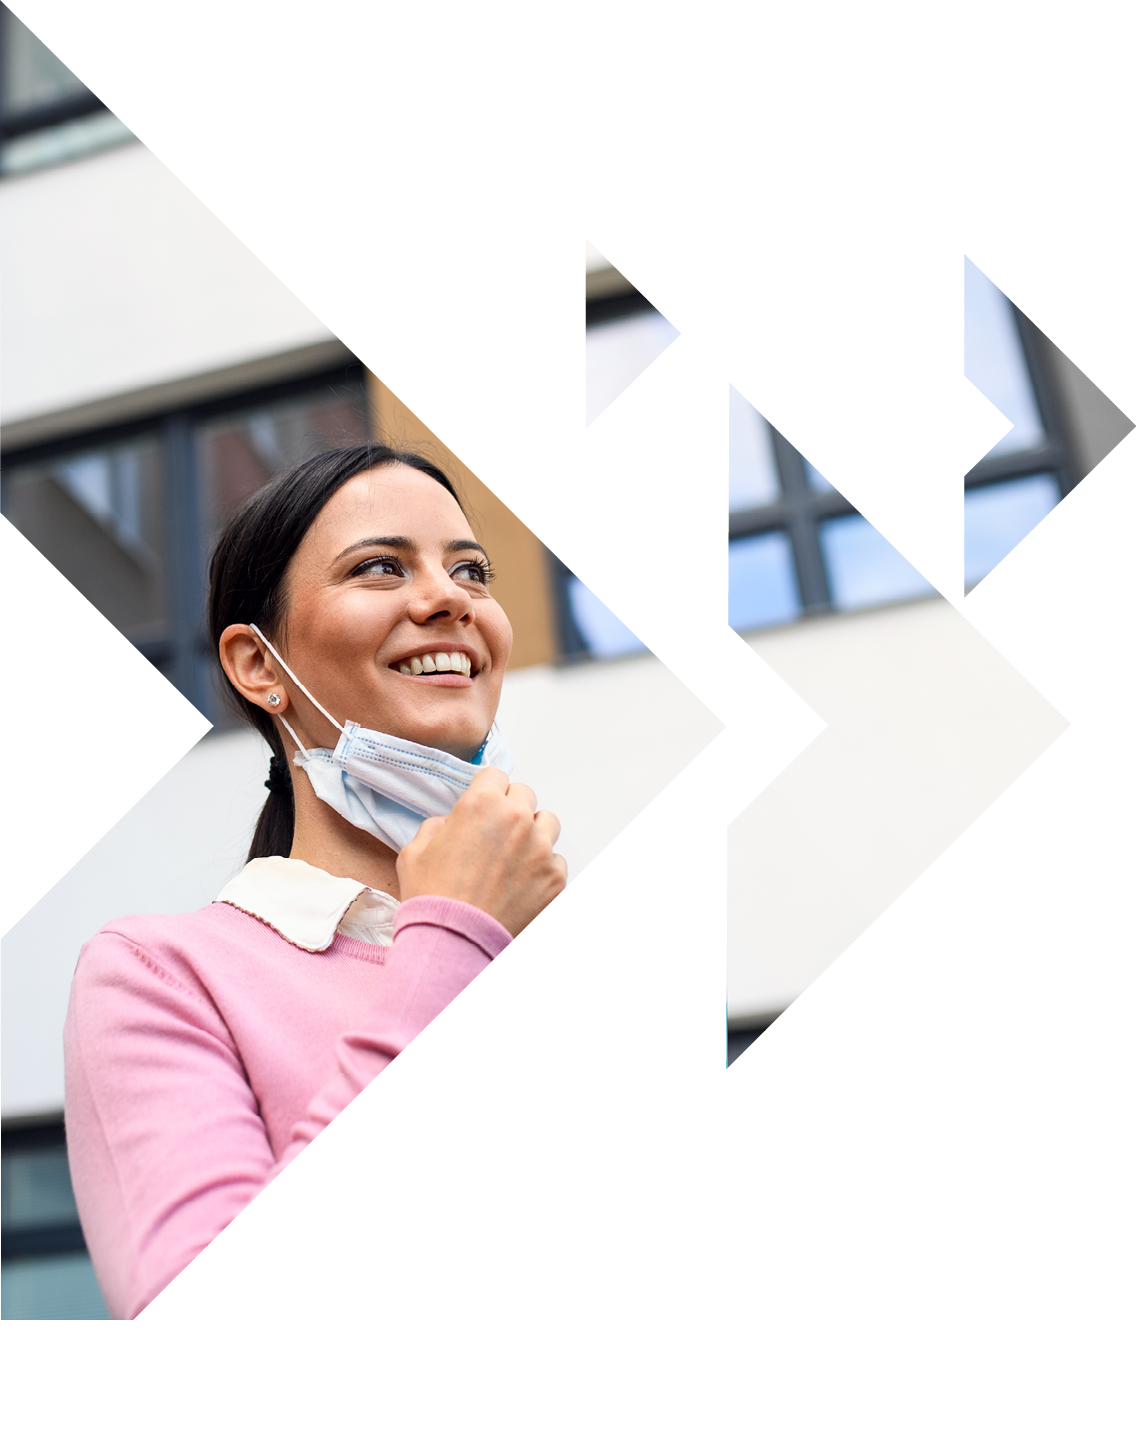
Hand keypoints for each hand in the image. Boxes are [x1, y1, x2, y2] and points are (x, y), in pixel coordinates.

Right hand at [396, 769, 566, 936]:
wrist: (454, 941)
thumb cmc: (432, 897)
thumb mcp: (415, 852)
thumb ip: (438, 826)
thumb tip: (452, 825)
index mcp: (482, 804)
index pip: (495, 775)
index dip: (486, 791)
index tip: (482, 806)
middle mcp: (517, 819)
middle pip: (524, 795)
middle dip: (509, 809)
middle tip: (495, 835)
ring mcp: (541, 848)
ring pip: (547, 823)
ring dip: (532, 833)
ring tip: (512, 857)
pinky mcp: (555, 878)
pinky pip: (556, 860)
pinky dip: (542, 868)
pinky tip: (520, 885)